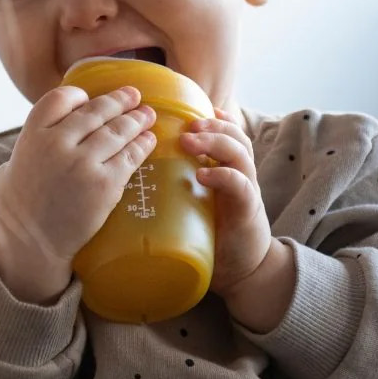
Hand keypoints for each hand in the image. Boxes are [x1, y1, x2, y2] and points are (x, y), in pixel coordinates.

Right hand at [0, 86, 156, 303]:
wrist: (30, 244)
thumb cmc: (17, 208)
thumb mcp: (10, 166)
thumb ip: (30, 146)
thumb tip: (47, 135)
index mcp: (32, 135)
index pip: (60, 98)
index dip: (78, 96)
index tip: (89, 98)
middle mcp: (58, 144)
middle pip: (96, 111)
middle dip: (119, 101)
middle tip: (134, 96)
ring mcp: (83, 163)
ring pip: (117, 131)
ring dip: (136, 120)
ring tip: (147, 115)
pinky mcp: (105, 185)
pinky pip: (129, 157)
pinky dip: (142, 146)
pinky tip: (149, 140)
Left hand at [182, 109, 293, 330]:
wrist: (243, 271)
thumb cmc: (212, 235)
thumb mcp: (193, 203)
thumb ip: (175, 185)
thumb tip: (130, 175)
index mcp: (226, 169)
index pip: (226, 132)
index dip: (213, 117)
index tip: (188, 107)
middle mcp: (240, 174)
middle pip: (234, 135)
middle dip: (211, 124)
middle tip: (186, 123)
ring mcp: (246, 190)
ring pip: (239, 153)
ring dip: (215, 142)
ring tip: (190, 140)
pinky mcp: (247, 211)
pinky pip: (241, 186)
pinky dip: (223, 176)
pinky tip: (203, 174)